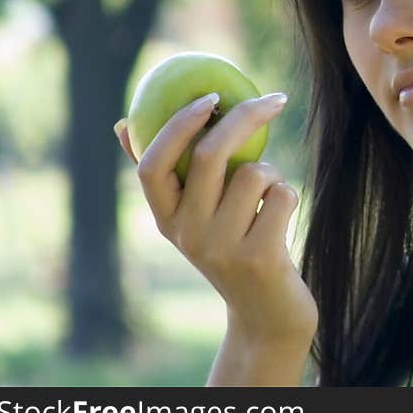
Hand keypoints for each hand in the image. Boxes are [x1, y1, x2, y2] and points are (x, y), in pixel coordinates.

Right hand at [114, 93, 317, 347]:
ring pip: (255, 172)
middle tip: (272, 98)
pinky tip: (282, 220)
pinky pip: (282, 194)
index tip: (211, 96)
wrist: (267, 316)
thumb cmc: (233, 250)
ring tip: (268, 200)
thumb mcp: (194, 218)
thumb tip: (122, 123)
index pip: (151, 165)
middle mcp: (187, 235)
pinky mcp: (260, 258)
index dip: (177, 125)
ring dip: (273, 174)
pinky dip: (289, 195)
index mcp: (165, 220)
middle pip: (209, 155)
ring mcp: (222, 249)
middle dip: (244, 116)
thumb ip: (168, 176)